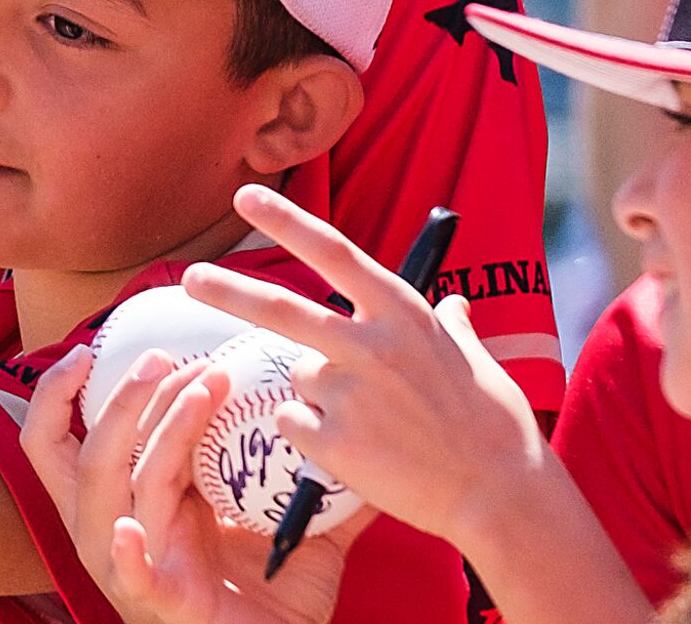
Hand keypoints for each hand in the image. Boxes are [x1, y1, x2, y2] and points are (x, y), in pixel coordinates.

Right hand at [25, 346, 359, 623]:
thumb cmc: (280, 591)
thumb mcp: (289, 518)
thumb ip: (313, 472)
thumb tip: (358, 418)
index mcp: (141, 499)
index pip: (73, 436)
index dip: (63, 391)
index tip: (95, 346)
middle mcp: (125, 523)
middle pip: (93, 452)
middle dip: (121, 399)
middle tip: (166, 359)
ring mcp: (138, 560)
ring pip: (121, 487)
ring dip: (156, 433)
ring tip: (199, 393)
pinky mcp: (163, 600)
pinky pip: (135, 574)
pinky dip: (128, 553)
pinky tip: (133, 531)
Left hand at [181, 185, 553, 562]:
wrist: (502, 496)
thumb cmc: (494, 426)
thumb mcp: (475, 360)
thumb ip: (450, 327)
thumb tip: (454, 303)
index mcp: (401, 315)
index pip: (333, 252)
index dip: (285, 220)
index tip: (245, 194)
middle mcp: (369, 344)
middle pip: (281, 308)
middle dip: (228, 290)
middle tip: (188, 278)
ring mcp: (348, 392)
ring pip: (297, 377)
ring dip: (317, 394)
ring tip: (372, 423)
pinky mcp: (333, 440)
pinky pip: (294, 423)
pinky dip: (311, 433)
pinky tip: (359, 450)